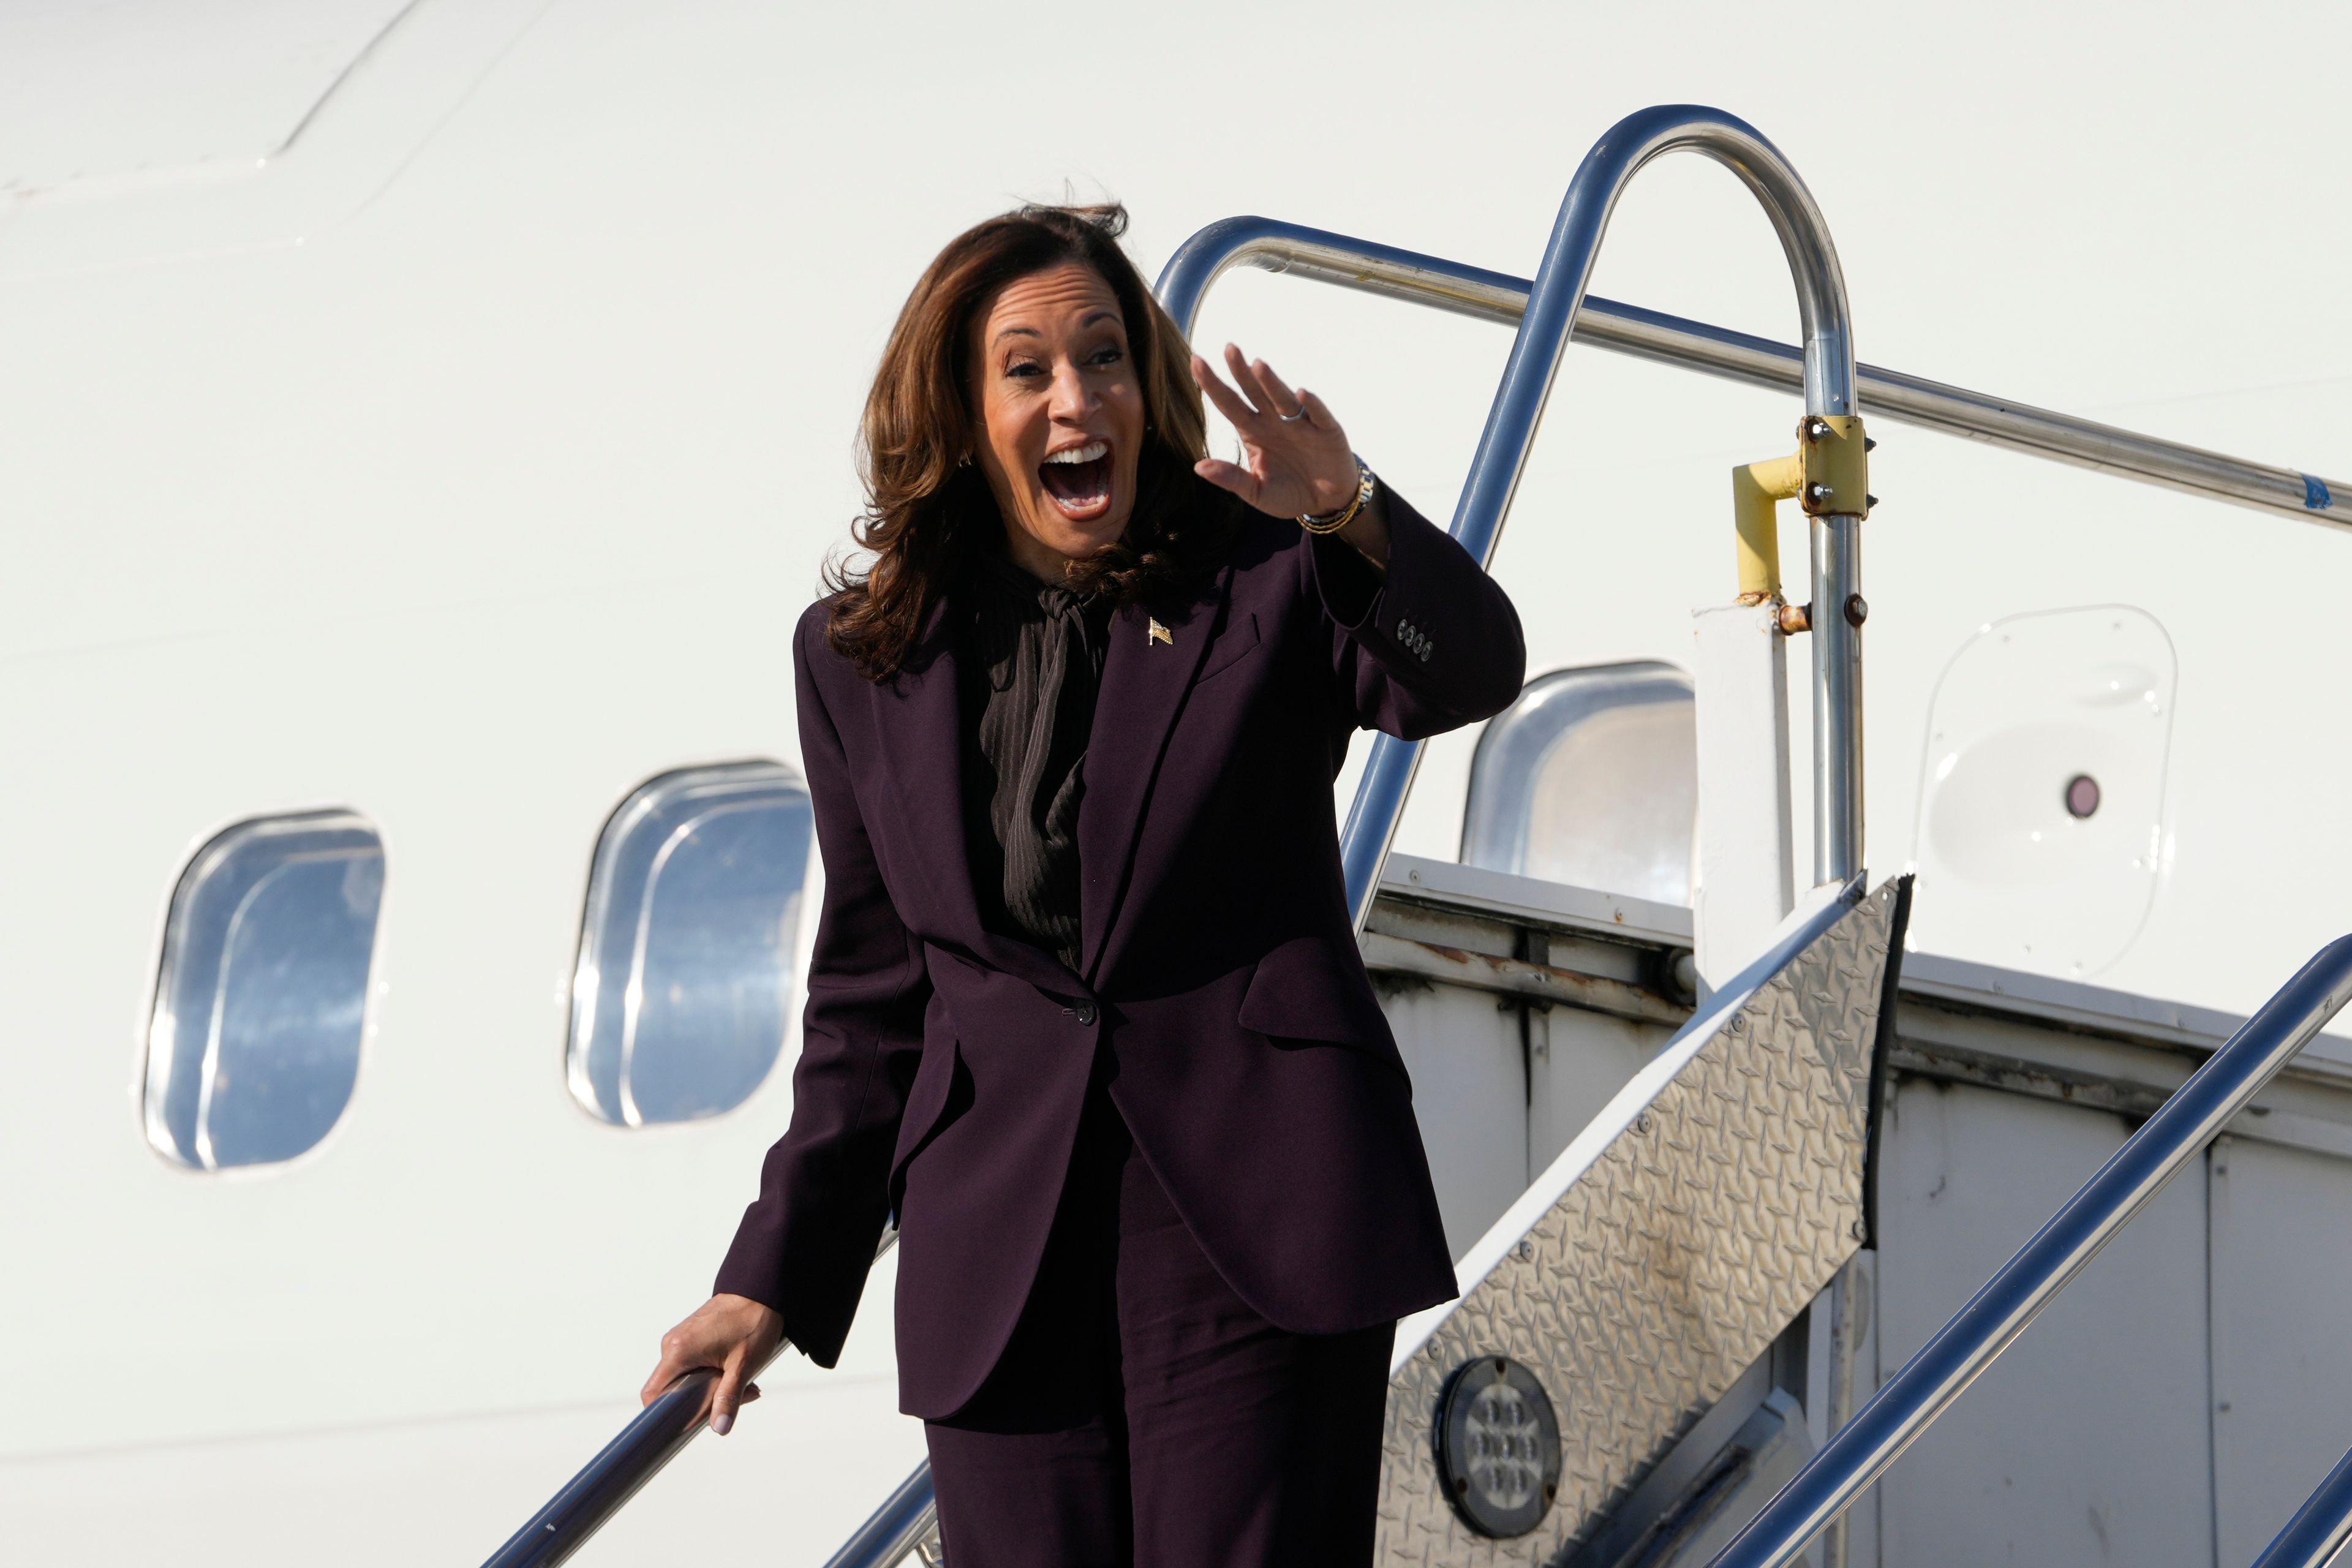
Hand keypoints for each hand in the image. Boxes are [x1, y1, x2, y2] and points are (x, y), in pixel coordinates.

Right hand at [641, 1293, 783, 1436]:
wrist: (761, 1288)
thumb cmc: (752, 1321)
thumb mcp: (743, 1366)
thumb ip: (728, 1399)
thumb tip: (719, 1428)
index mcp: (678, 1351)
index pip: (652, 1394)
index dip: (665, 1415)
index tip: (686, 1424)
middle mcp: (672, 1344)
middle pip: (672, 1389)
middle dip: (701, 1401)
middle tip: (734, 1398)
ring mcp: (680, 1339)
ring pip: (685, 1378)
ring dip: (711, 1387)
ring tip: (742, 1381)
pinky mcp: (690, 1337)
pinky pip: (692, 1365)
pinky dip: (712, 1373)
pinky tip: (736, 1371)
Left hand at [1191, 344, 1360, 518]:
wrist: (1326, 501)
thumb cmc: (1289, 493)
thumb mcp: (1256, 491)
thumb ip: (1231, 478)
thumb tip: (1198, 467)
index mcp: (1253, 431)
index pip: (1229, 403)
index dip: (1213, 384)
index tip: (1196, 361)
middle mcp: (1274, 421)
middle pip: (1254, 392)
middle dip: (1241, 371)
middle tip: (1229, 349)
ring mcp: (1301, 423)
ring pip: (1283, 399)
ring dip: (1272, 383)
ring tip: (1258, 366)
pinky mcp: (1327, 431)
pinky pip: (1319, 415)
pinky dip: (1312, 405)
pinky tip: (1301, 394)